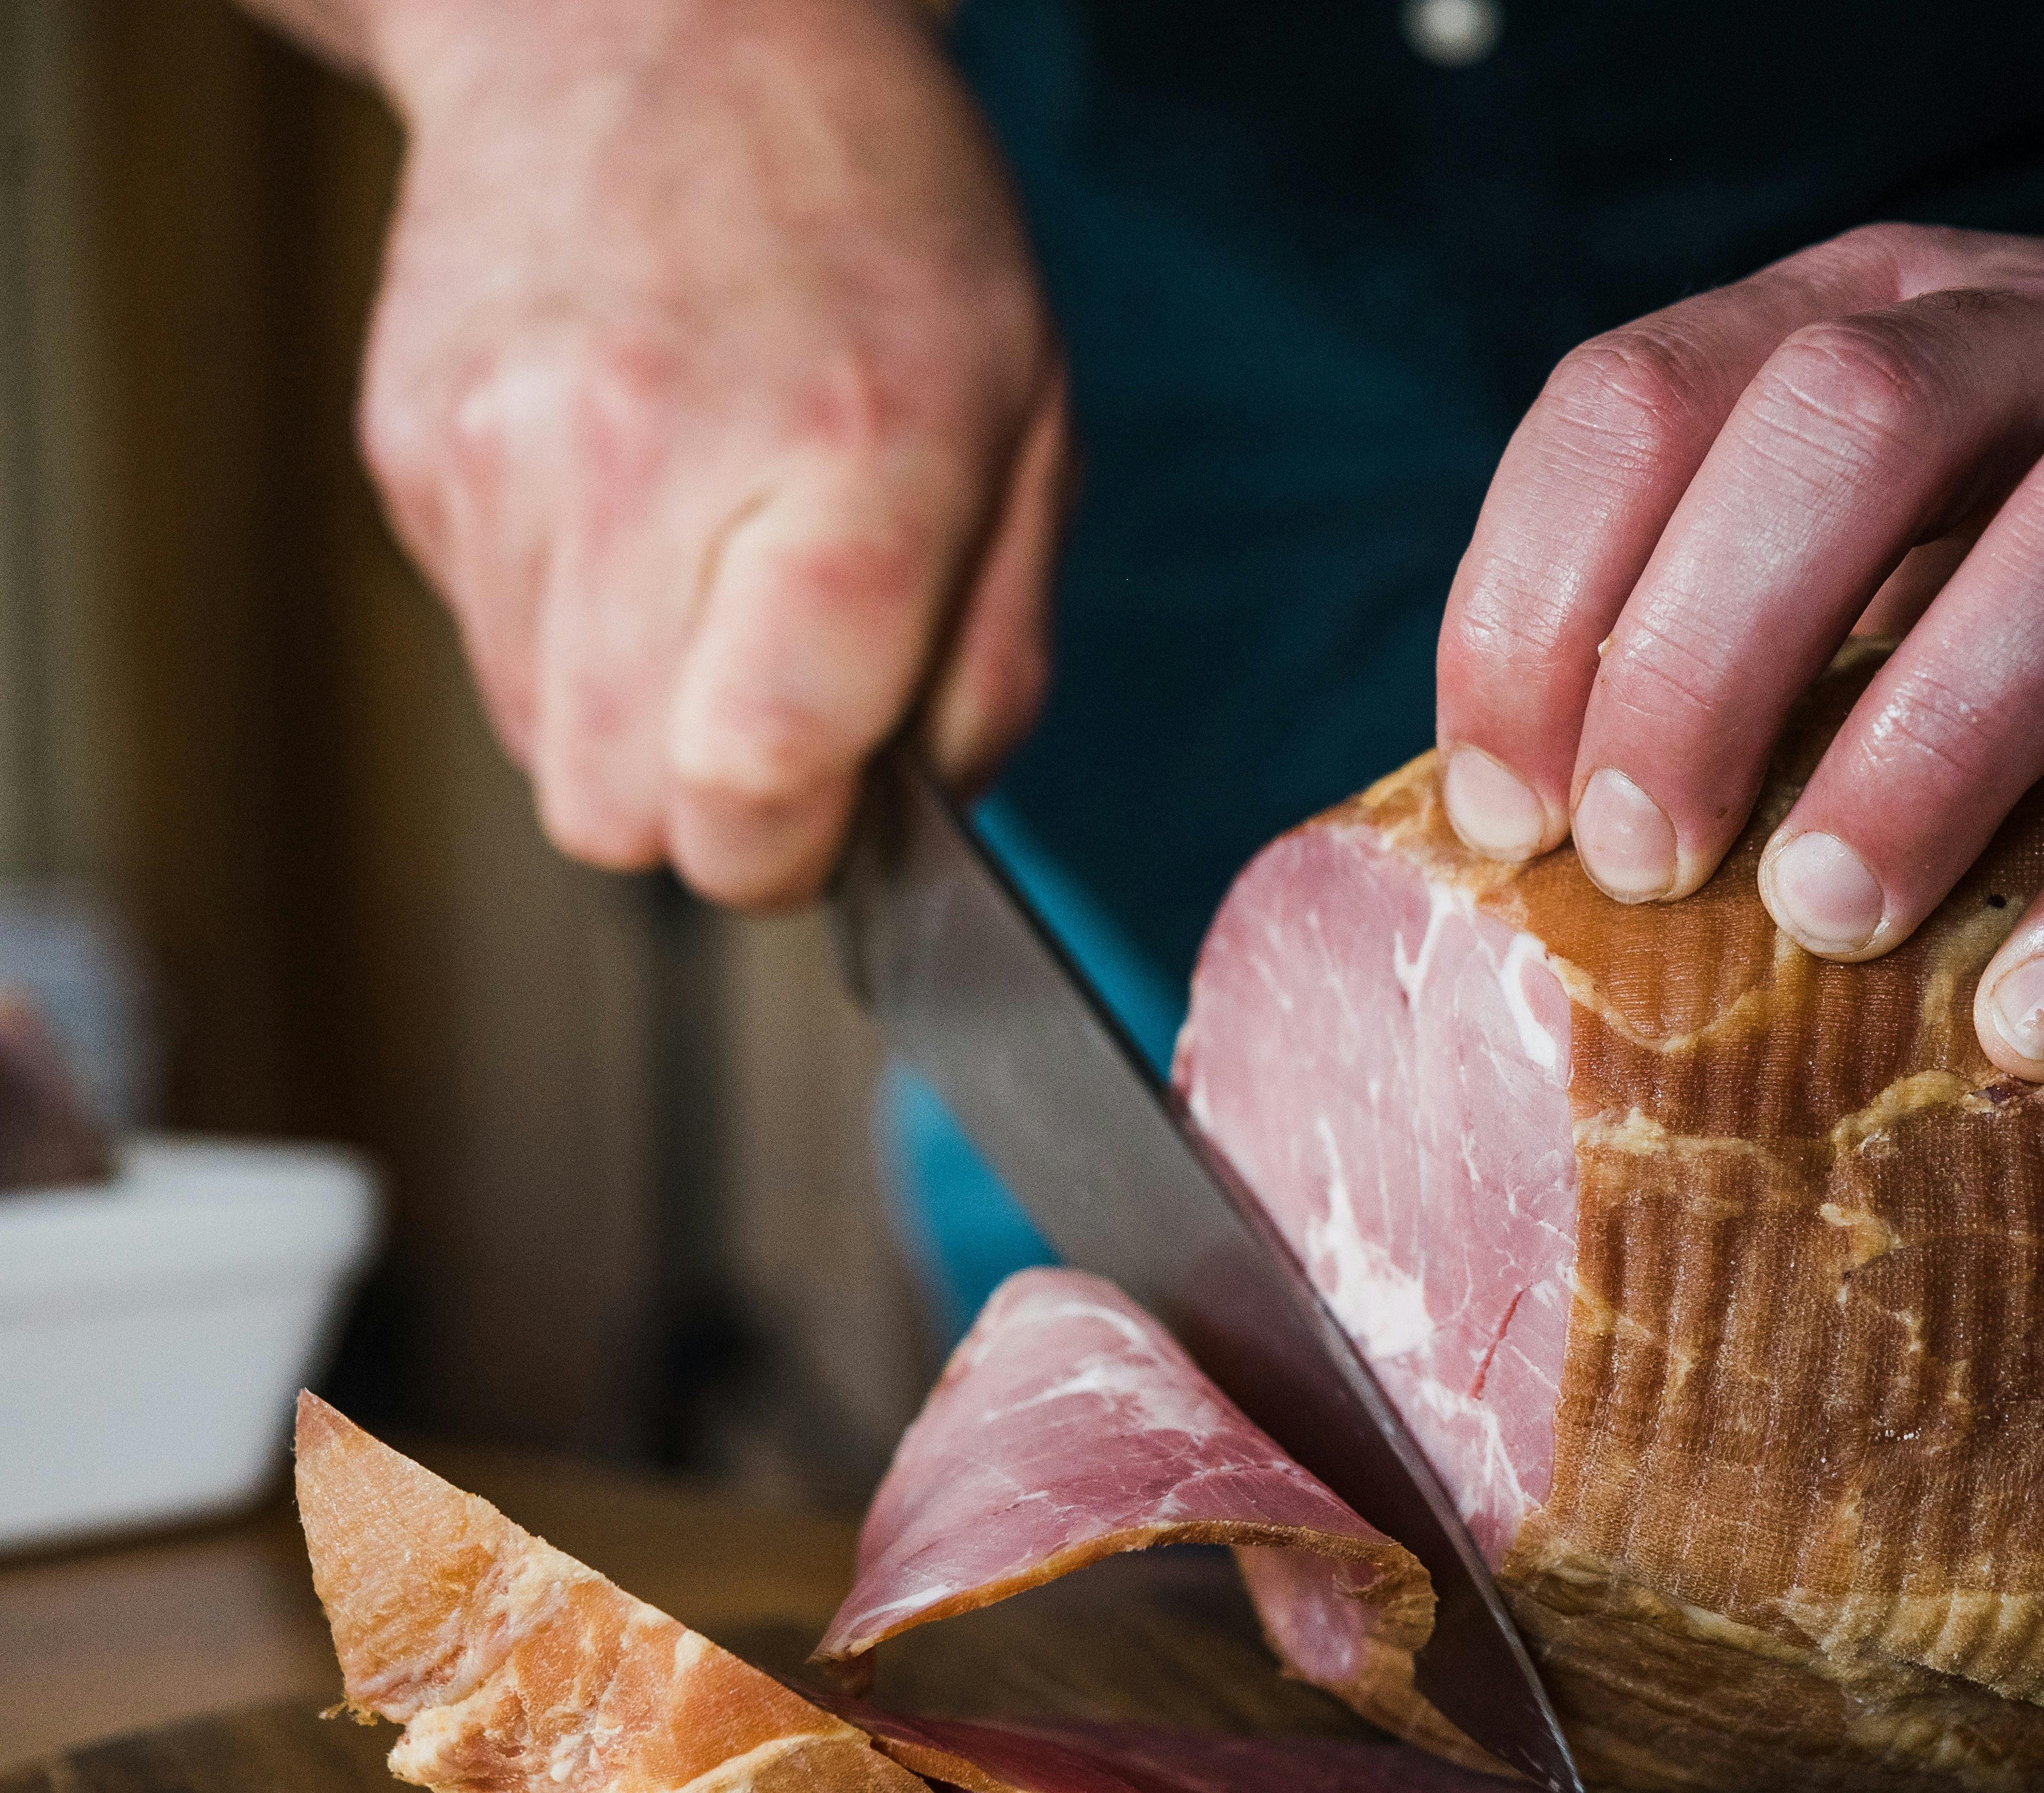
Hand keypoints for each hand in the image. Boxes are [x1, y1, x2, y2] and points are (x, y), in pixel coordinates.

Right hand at [354, 0, 1067, 906]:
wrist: (653, 21)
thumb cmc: (879, 226)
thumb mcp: (1029, 426)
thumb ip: (992, 661)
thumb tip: (925, 824)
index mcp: (844, 463)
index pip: (751, 781)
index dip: (789, 856)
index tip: (830, 818)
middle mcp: (646, 461)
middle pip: (617, 815)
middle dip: (707, 813)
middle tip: (777, 706)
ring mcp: (499, 456)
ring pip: (542, 749)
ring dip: (634, 717)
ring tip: (704, 565)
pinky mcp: (412, 452)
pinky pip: (489, 646)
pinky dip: (567, 629)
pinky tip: (626, 506)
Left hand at [1433, 220, 2043, 1081]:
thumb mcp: (1930, 504)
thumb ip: (1769, 613)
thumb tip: (1549, 852)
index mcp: (1888, 315)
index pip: (1650, 394)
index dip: (1543, 602)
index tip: (1508, 815)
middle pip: (1850, 419)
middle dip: (1706, 652)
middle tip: (1644, 870)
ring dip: (1927, 738)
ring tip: (1829, 924)